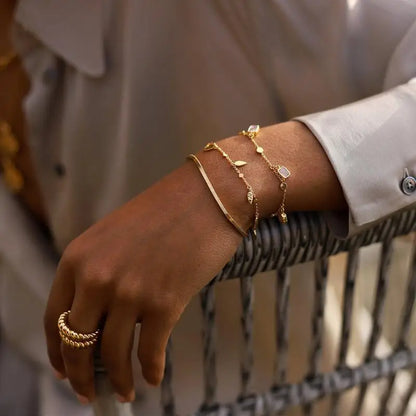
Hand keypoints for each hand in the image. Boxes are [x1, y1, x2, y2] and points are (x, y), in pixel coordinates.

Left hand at [44, 160, 243, 403]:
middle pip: (77, 343)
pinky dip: (150, 371)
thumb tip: (99, 318)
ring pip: (113, 354)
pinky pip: (150, 352)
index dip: (58, 351)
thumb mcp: (115, 236)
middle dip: (82, 376)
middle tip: (90, 394)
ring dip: (119, 380)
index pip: (55, 318)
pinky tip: (153, 378)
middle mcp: (97, 277)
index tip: (66, 372)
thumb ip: (98, 271)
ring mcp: (130, 291)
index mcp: (78, 257)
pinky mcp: (165, 303)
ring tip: (125, 393)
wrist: (208, 195)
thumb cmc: (165, 212)